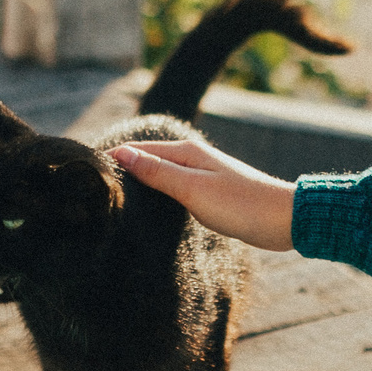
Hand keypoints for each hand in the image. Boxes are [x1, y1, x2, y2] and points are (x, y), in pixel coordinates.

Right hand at [109, 139, 296, 250]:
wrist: (284, 220)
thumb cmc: (241, 203)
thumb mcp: (193, 189)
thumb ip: (158, 173)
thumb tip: (123, 154)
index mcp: (186, 152)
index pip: (138, 151)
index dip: (114, 160)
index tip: (87, 172)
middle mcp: (192, 159)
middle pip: (148, 161)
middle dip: (124, 171)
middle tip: (94, 190)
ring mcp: (201, 177)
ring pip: (161, 177)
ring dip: (141, 185)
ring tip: (116, 201)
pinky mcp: (209, 195)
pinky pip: (175, 191)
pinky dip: (160, 197)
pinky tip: (152, 211)